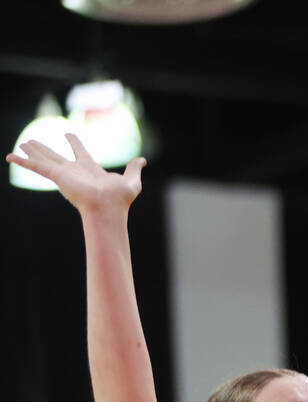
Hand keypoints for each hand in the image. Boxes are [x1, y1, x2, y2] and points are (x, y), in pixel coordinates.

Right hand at [6, 134, 143, 213]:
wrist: (109, 209)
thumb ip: (134, 169)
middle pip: (56, 156)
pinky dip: (22, 161)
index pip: (79, 152)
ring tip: (21, 143)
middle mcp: (74, 171)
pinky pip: (35, 166)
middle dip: (45, 149)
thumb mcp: (132, 180)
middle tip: (32, 141)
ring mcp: (64, 174)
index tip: (68, 134)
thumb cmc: (120, 199)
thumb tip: (142, 160)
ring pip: (44, 159)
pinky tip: (9, 156)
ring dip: (32, 151)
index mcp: (90, 169)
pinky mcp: (57, 176)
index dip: (74, 142)